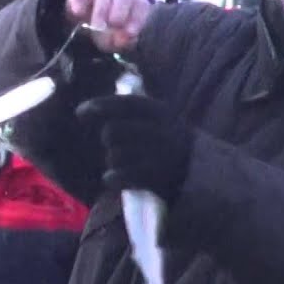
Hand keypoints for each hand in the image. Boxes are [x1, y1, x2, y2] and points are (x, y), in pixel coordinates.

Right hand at [64, 0, 154, 52]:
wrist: (85, 22)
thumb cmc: (108, 32)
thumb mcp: (116, 41)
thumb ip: (121, 41)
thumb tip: (121, 40)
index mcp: (134, 2)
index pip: (140, 5)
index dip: (137, 18)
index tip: (130, 33)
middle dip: (119, 10)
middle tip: (113, 25)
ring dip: (101, 8)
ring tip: (97, 25)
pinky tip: (78, 13)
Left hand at [75, 94, 193, 203]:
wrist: (203, 176)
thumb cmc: (169, 145)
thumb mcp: (158, 122)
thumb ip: (130, 114)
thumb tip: (88, 108)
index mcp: (162, 112)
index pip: (127, 104)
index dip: (101, 105)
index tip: (79, 112)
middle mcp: (163, 130)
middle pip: (113, 131)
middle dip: (108, 139)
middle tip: (115, 145)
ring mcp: (162, 155)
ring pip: (115, 155)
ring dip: (113, 161)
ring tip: (124, 165)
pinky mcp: (161, 179)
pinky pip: (124, 175)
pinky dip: (113, 178)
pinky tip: (111, 179)